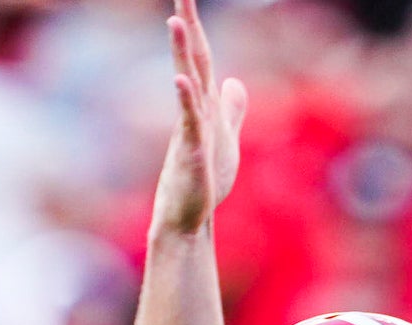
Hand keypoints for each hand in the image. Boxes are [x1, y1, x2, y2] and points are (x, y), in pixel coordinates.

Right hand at [151, 0, 247, 236]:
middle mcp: (194, 110)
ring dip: (181, 53)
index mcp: (205, 105)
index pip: (201, 57)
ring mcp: (190, 129)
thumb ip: (231, 109)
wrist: (188, 216)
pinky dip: (186, 100)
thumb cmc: (204, 178)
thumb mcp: (226, 138)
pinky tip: (182, 80)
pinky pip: (189, 122)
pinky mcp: (192, 153)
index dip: (197, 27)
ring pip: (187, 85)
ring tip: (175, 21)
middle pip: (192, 60)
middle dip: (187, 26)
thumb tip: (236, 82)